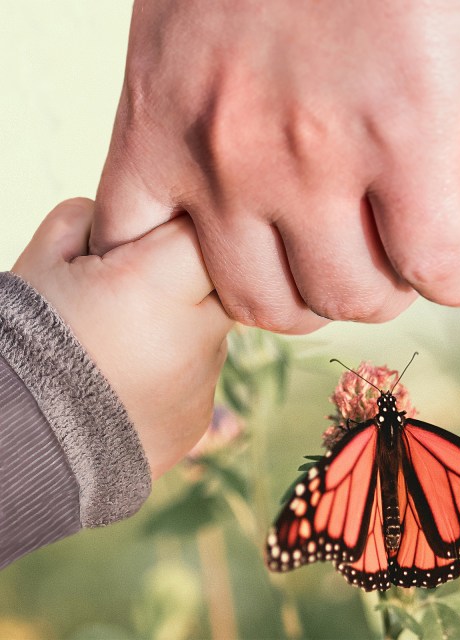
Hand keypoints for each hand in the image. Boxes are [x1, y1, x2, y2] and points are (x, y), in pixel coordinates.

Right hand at [13, 198, 232, 478]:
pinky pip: (201, 376)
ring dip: (181, 328)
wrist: (16, 445)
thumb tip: (124, 215)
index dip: (177, 230)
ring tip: (124, 345)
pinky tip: (129, 381)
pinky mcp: (199, 418)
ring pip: (212, 332)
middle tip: (138, 293)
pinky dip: (176, 371)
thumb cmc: (21, 346)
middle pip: (221, 283)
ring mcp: (201, 383)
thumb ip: (88, 221)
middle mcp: (192, 336)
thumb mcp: (40, 265)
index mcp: (154, 287)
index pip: (203, 234)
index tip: (151, 242)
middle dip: (187, 279)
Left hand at [92, 0, 459, 333]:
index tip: (242, 273)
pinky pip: (436, 262)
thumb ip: (192, 116)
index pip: (144, 258)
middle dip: (309, 301)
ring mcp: (316, 160)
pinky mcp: (405, 139)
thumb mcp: (182, 36)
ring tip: (403, 267)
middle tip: (343, 272)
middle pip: (265, 305)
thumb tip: (240, 184)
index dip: (197, 284)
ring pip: (349, 297)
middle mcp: (229, 160)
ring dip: (381, 294)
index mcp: (162, 126)